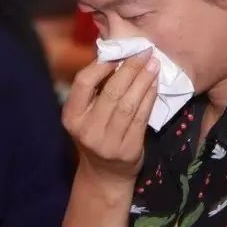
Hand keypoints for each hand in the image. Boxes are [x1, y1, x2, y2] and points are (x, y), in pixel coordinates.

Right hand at [61, 49, 158, 181]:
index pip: (83, 83)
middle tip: (145, 51)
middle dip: (130, 68)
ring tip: (153, 64)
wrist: (105, 175)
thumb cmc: (96, 135)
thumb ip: (94, 90)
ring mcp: (108, 142)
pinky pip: (141, 117)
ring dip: (143, 81)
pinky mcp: (128, 149)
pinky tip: (155, 85)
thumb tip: (114, 54)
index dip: (101, 65)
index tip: (119, 53)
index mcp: (72, 116)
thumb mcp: (85, 115)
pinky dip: (149, 98)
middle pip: (111, 92)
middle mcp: (87, 130)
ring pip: (129, 104)